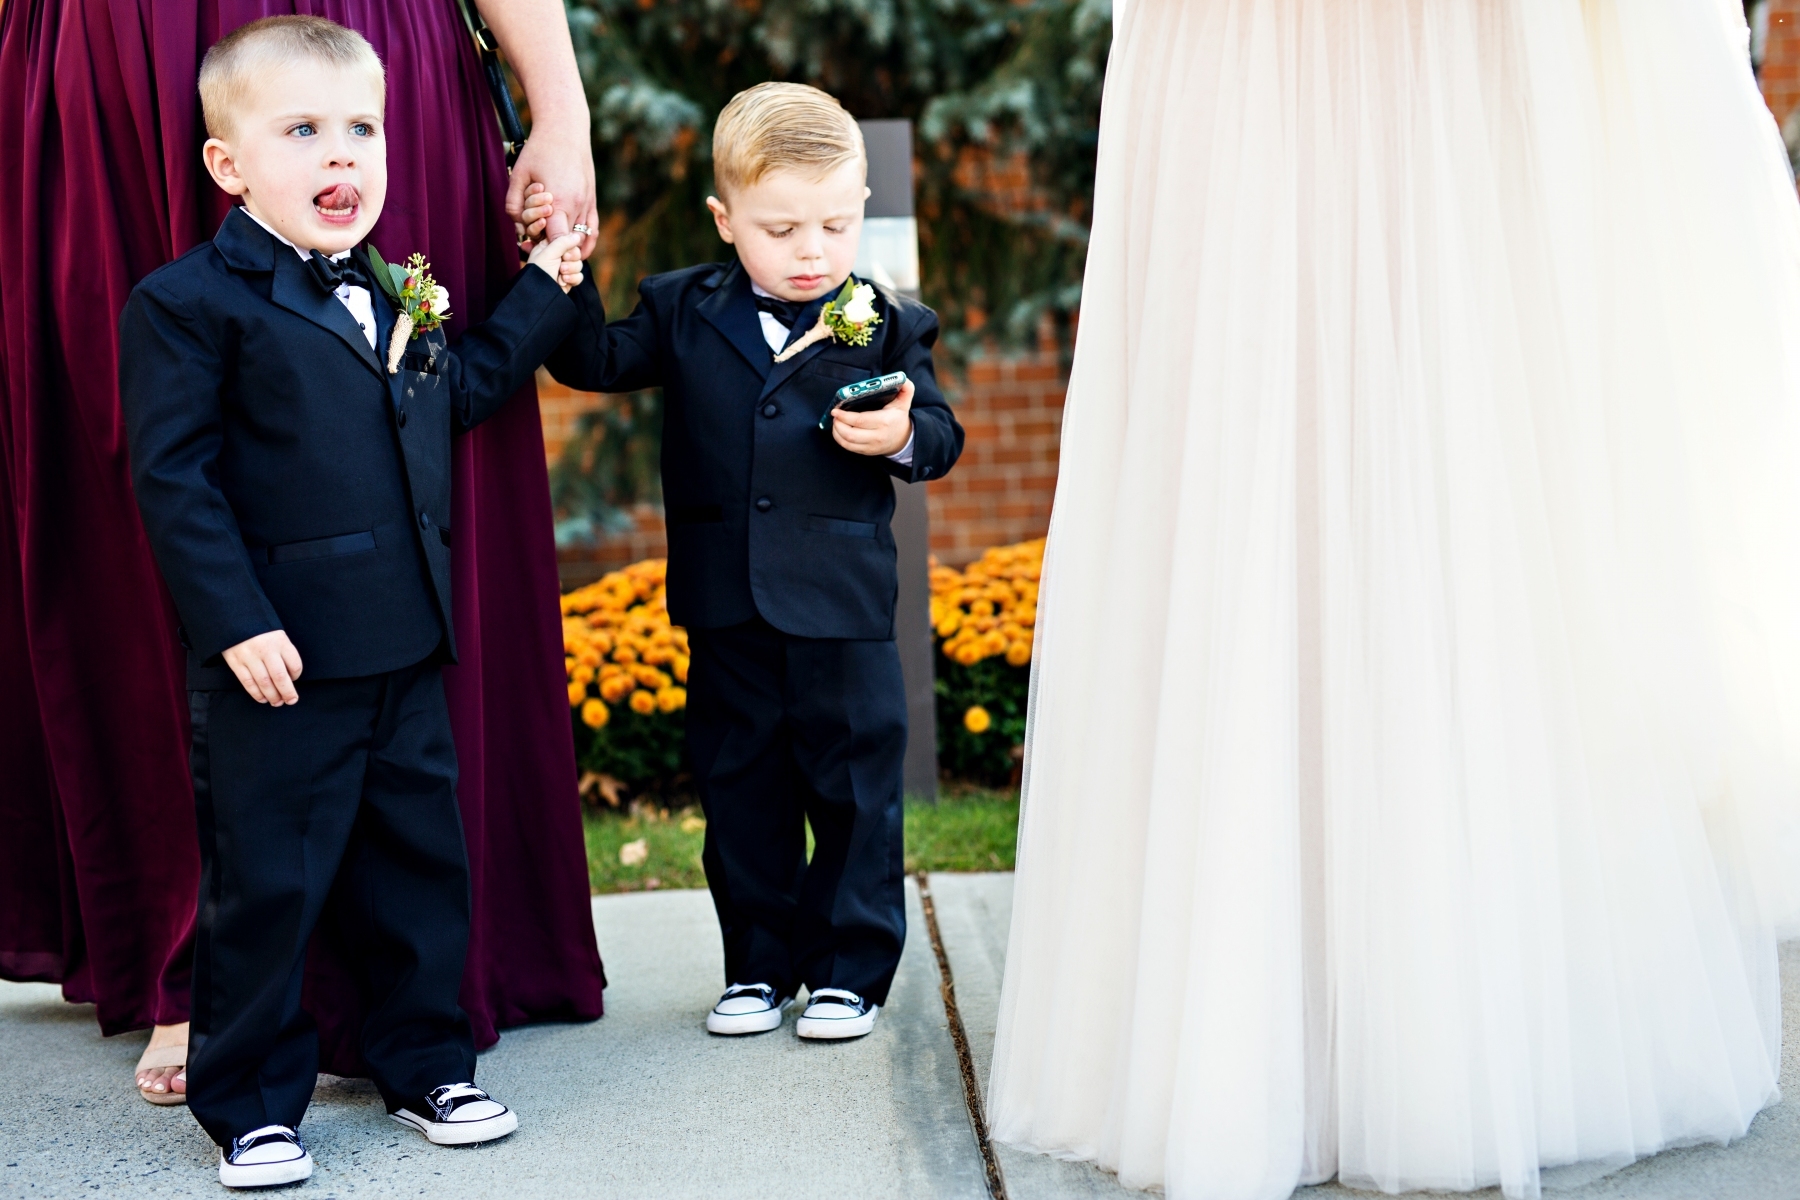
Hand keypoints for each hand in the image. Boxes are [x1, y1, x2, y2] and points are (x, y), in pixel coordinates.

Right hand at [223, 630, 303, 705]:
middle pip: (280, 677)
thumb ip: (284, 652)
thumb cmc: (260, 629)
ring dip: (272, 696)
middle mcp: (265, 649)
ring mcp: (249, 656)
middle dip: (287, 693)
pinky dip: (256, 693)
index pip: (294, 664)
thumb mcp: (277, 635)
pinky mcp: (236, 662)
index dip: (296, 675)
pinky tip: (262, 698)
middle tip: (291, 700)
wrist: (235, 618)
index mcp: (279, 641)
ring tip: (277, 702)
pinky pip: (247, 682)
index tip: (294, 679)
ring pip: (264, 682)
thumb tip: (290, 676)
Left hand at [507, 127, 598, 258]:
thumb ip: (513, 204)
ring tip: (554, 247)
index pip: (557, 241)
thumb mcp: (518, 175)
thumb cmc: (539, 150)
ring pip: (582, 240)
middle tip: (537, 245)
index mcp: (559, 201)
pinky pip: (593, 231)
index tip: (535, 250)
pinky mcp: (592, 201)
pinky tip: (575, 248)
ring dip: (568, 247)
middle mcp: (578, 206)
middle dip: (553, 248)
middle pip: (568, 243)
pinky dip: (585, 243)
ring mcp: (588, 204)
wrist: (565, 129)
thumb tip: (517, 228)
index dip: (546, 250)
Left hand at [527, 231, 584, 292]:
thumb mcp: (549, 252)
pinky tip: (563, 281)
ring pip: (579, 264)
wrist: (538, 294)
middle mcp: (557, 257)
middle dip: (571, 259)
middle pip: (576, 252)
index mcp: (549, 247)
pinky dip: (573, 279)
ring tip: (561, 274)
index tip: (564, 252)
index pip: (567, 240)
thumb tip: (577, 235)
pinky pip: (579, 276)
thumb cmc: (539, 271)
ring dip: (571, 269)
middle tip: (562, 263)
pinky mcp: (568, 280)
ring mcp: (563, 269)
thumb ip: (563, 242)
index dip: (569, 246)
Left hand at [831, 378, 914, 456]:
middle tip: (834, 415)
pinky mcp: (867, 451)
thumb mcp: (904, 402)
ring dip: (837, 432)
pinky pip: (849, 448)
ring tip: (835, 422)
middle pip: (850, 433)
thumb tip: (902, 378)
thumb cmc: (898, 417)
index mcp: (884, 421)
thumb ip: (906, 388)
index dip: (845, 416)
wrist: (902, 438)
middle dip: (838, 424)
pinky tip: (838, 430)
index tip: (835, 410)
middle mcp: (877, 436)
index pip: (860, 420)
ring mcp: (871, 445)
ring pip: (847, 442)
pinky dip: (840, 439)